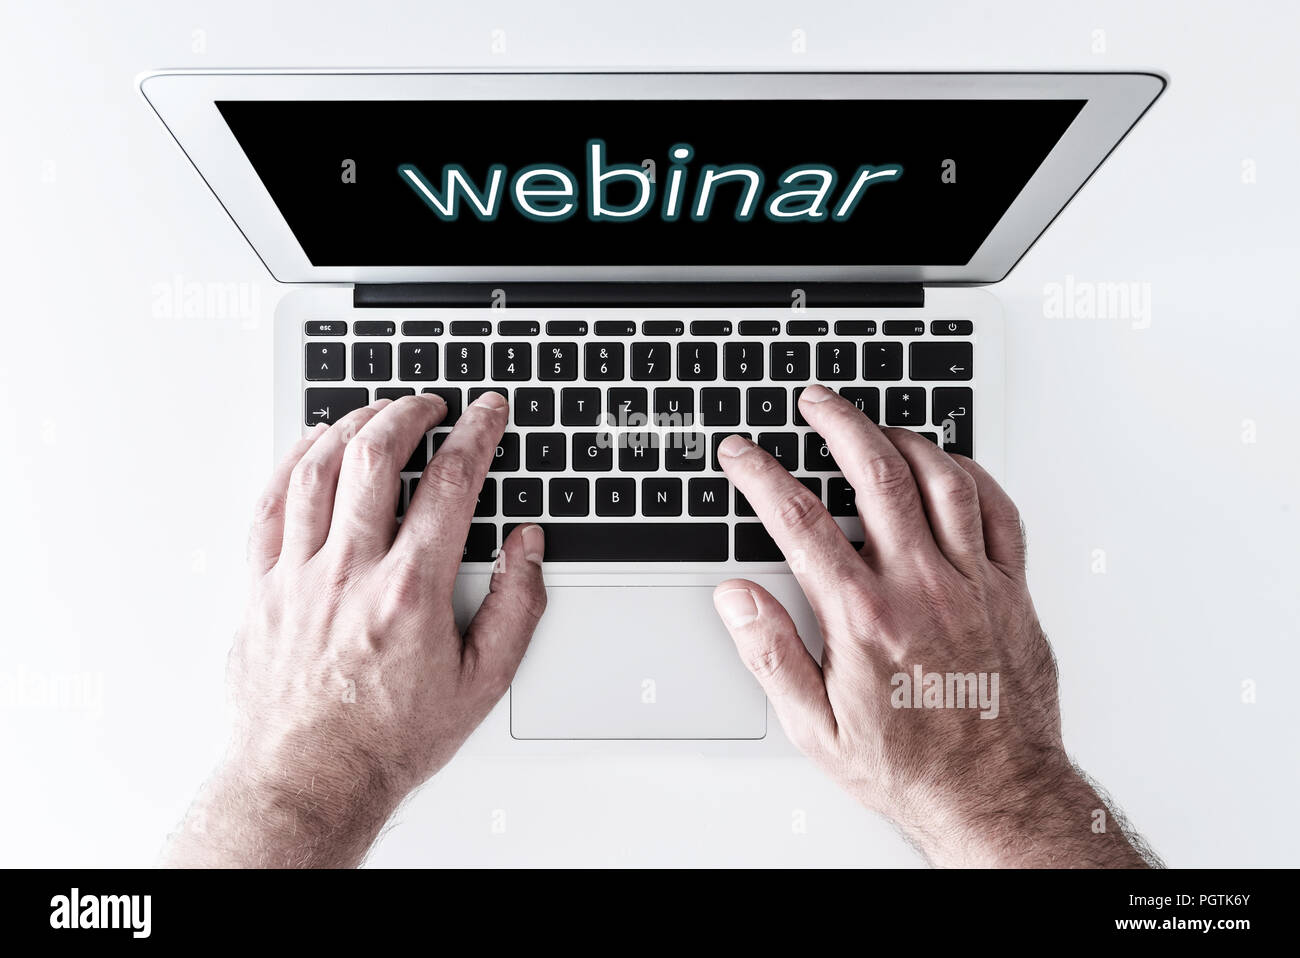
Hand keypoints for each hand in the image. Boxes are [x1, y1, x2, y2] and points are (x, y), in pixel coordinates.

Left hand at [164, 391, 546, 866]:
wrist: (310, 781)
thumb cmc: (389, 740)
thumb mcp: (482, 682)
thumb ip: (516, 606)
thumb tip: (525, 547)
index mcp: (410, 590)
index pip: (451, 483)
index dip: (477, 433)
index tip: (487, 413)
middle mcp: (350, 572)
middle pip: (375, 456)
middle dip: (409, 412)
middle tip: (430, 404)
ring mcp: (298, 576)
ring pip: (317, 469)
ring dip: (351, 426)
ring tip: (375, 413)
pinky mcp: (262, 588)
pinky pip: (269, 506)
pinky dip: (291, 464)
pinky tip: (310, 448)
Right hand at [712, 384, 1151, 867]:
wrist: (995, 798)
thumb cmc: (910, 768)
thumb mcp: (815, 727)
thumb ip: (770, 653)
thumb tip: (737, 597)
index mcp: (864, 618)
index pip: (800, 520)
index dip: (762, 475)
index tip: (743, 454)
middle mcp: (922, 589)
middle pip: (876, 475)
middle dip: (838, 423)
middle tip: (816, 401)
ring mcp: (973, 586)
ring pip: (942, 480)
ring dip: (904, 437)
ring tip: (876, 422)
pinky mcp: (1013, 593)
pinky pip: (1001, 513)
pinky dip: (973, 476)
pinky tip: (950, 466)